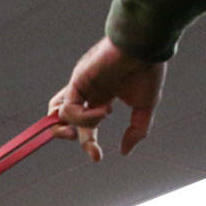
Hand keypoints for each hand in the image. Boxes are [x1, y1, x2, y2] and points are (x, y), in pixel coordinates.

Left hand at [48, 37, 165, 161]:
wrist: (146, 47)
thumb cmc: (147, 71)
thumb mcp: (145, 108)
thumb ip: (136, 131)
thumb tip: (125, 152)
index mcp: (102, 97)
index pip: (86, 125)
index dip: (89, 144)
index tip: (98, 158)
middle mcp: (88, 91)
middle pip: (65, 119)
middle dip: (73, 138)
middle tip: (92, 150)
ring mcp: (81, 85)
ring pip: (58, 113)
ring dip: (71, 128)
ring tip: (87, 130)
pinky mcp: (77, 80)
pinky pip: (69, 108)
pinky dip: (85, 117)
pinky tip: (106, 110)